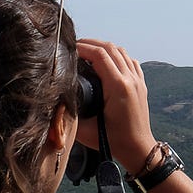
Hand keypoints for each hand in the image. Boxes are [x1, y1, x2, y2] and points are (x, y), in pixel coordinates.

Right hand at [75, 39, 157, 172]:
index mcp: (118, 87)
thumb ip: (67, 115)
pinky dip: (117, 55)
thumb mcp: (84, 130)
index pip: (100, 55)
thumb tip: (51, 101)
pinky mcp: (141, 85)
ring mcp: (138, 81)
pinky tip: (106, 60)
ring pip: (122, 52)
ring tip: (87, 50)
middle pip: (111, 48)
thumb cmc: (113, 141)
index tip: (68, 49)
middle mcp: (130, 80)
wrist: (138, 149)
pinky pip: (130, 61)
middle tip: (74, 46)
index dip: (83, 48)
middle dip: (91, 43)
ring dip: (104, 47)